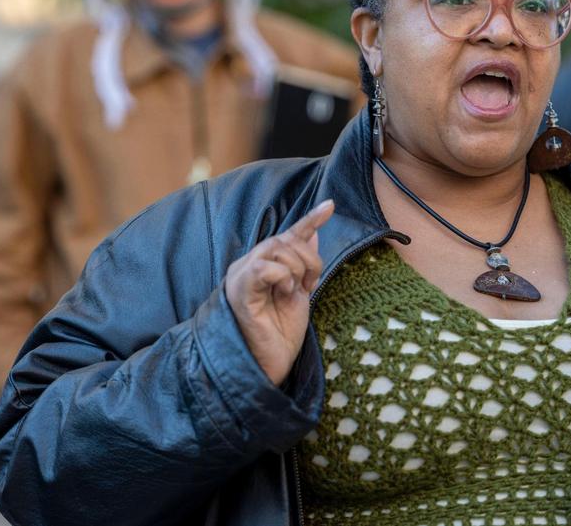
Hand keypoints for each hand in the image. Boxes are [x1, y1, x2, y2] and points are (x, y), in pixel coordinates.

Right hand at [224, 200, 333, 385]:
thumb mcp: (299, 295)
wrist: (267, 365)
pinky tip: (284, 293)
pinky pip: (264, 267)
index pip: (287, 235)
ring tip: (294, 292)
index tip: (331, 205)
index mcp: (261, 266)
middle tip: (309, 285)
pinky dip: (282, 276)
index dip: (309, 219)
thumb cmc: (280, 335)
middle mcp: (247, 266)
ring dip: (297, 269)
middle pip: (284, 239)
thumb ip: (303, 266)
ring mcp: (240, 277)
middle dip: (308, 259)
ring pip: (276, 248)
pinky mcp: (240, 291)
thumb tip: (313, 235)